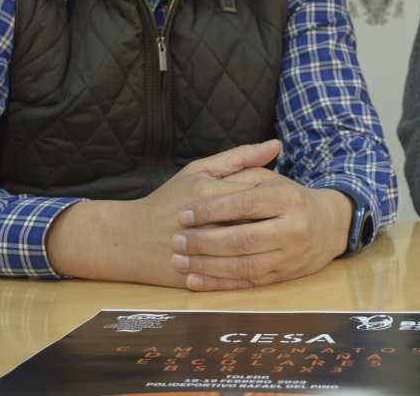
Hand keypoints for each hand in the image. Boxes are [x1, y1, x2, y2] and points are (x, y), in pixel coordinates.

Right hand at [44, 139, 281, 286]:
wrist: (130, 239)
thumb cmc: (167, 199)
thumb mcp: (199, 170)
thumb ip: (239, 157)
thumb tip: (276, 145)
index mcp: (208, 193)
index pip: (256, 193)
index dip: (277, 195)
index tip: (289, 195)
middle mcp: (207, 222)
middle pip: (257, 223)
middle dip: (276, 223)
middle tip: (289, 220)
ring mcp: (202, 251)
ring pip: (249, 250)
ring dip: (268, 246)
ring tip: (279, 240)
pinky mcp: (200, 273)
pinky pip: (235, 274)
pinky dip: (252, 269)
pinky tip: (263, 261)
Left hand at [170, 173, 353, 291]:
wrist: (330, 227)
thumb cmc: (291, 199)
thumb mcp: (272, 178)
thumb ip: (248, 165)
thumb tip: (229, 163)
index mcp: (287, 199)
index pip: (244, 204)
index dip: (211, 210)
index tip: (184, 213)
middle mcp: (292, 229)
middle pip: (242, 239)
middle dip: (205, 242)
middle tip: (177, 240)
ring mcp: (289, 257)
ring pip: (243, 266)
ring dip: (207, 266)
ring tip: (180, 261)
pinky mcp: (283, 277)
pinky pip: (247, 283)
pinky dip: (218, 284)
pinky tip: (195, 280)